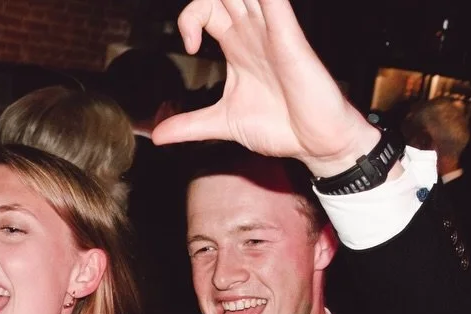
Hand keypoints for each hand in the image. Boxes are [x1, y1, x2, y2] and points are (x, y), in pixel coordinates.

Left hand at [152, 0, 379, 175]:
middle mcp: (253, 31)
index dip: (190, 18)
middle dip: (203, 1)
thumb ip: (189, 125)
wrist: (314, 142)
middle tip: (197, 27)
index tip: (190, 47)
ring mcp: (271, 30)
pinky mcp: (288, 35)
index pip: (207, 7)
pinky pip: (274, 0)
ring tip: (215, 3)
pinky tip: (252, 2)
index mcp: (236, 45)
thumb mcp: (222, 123)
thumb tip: (156, 136)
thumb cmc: (280, 127)